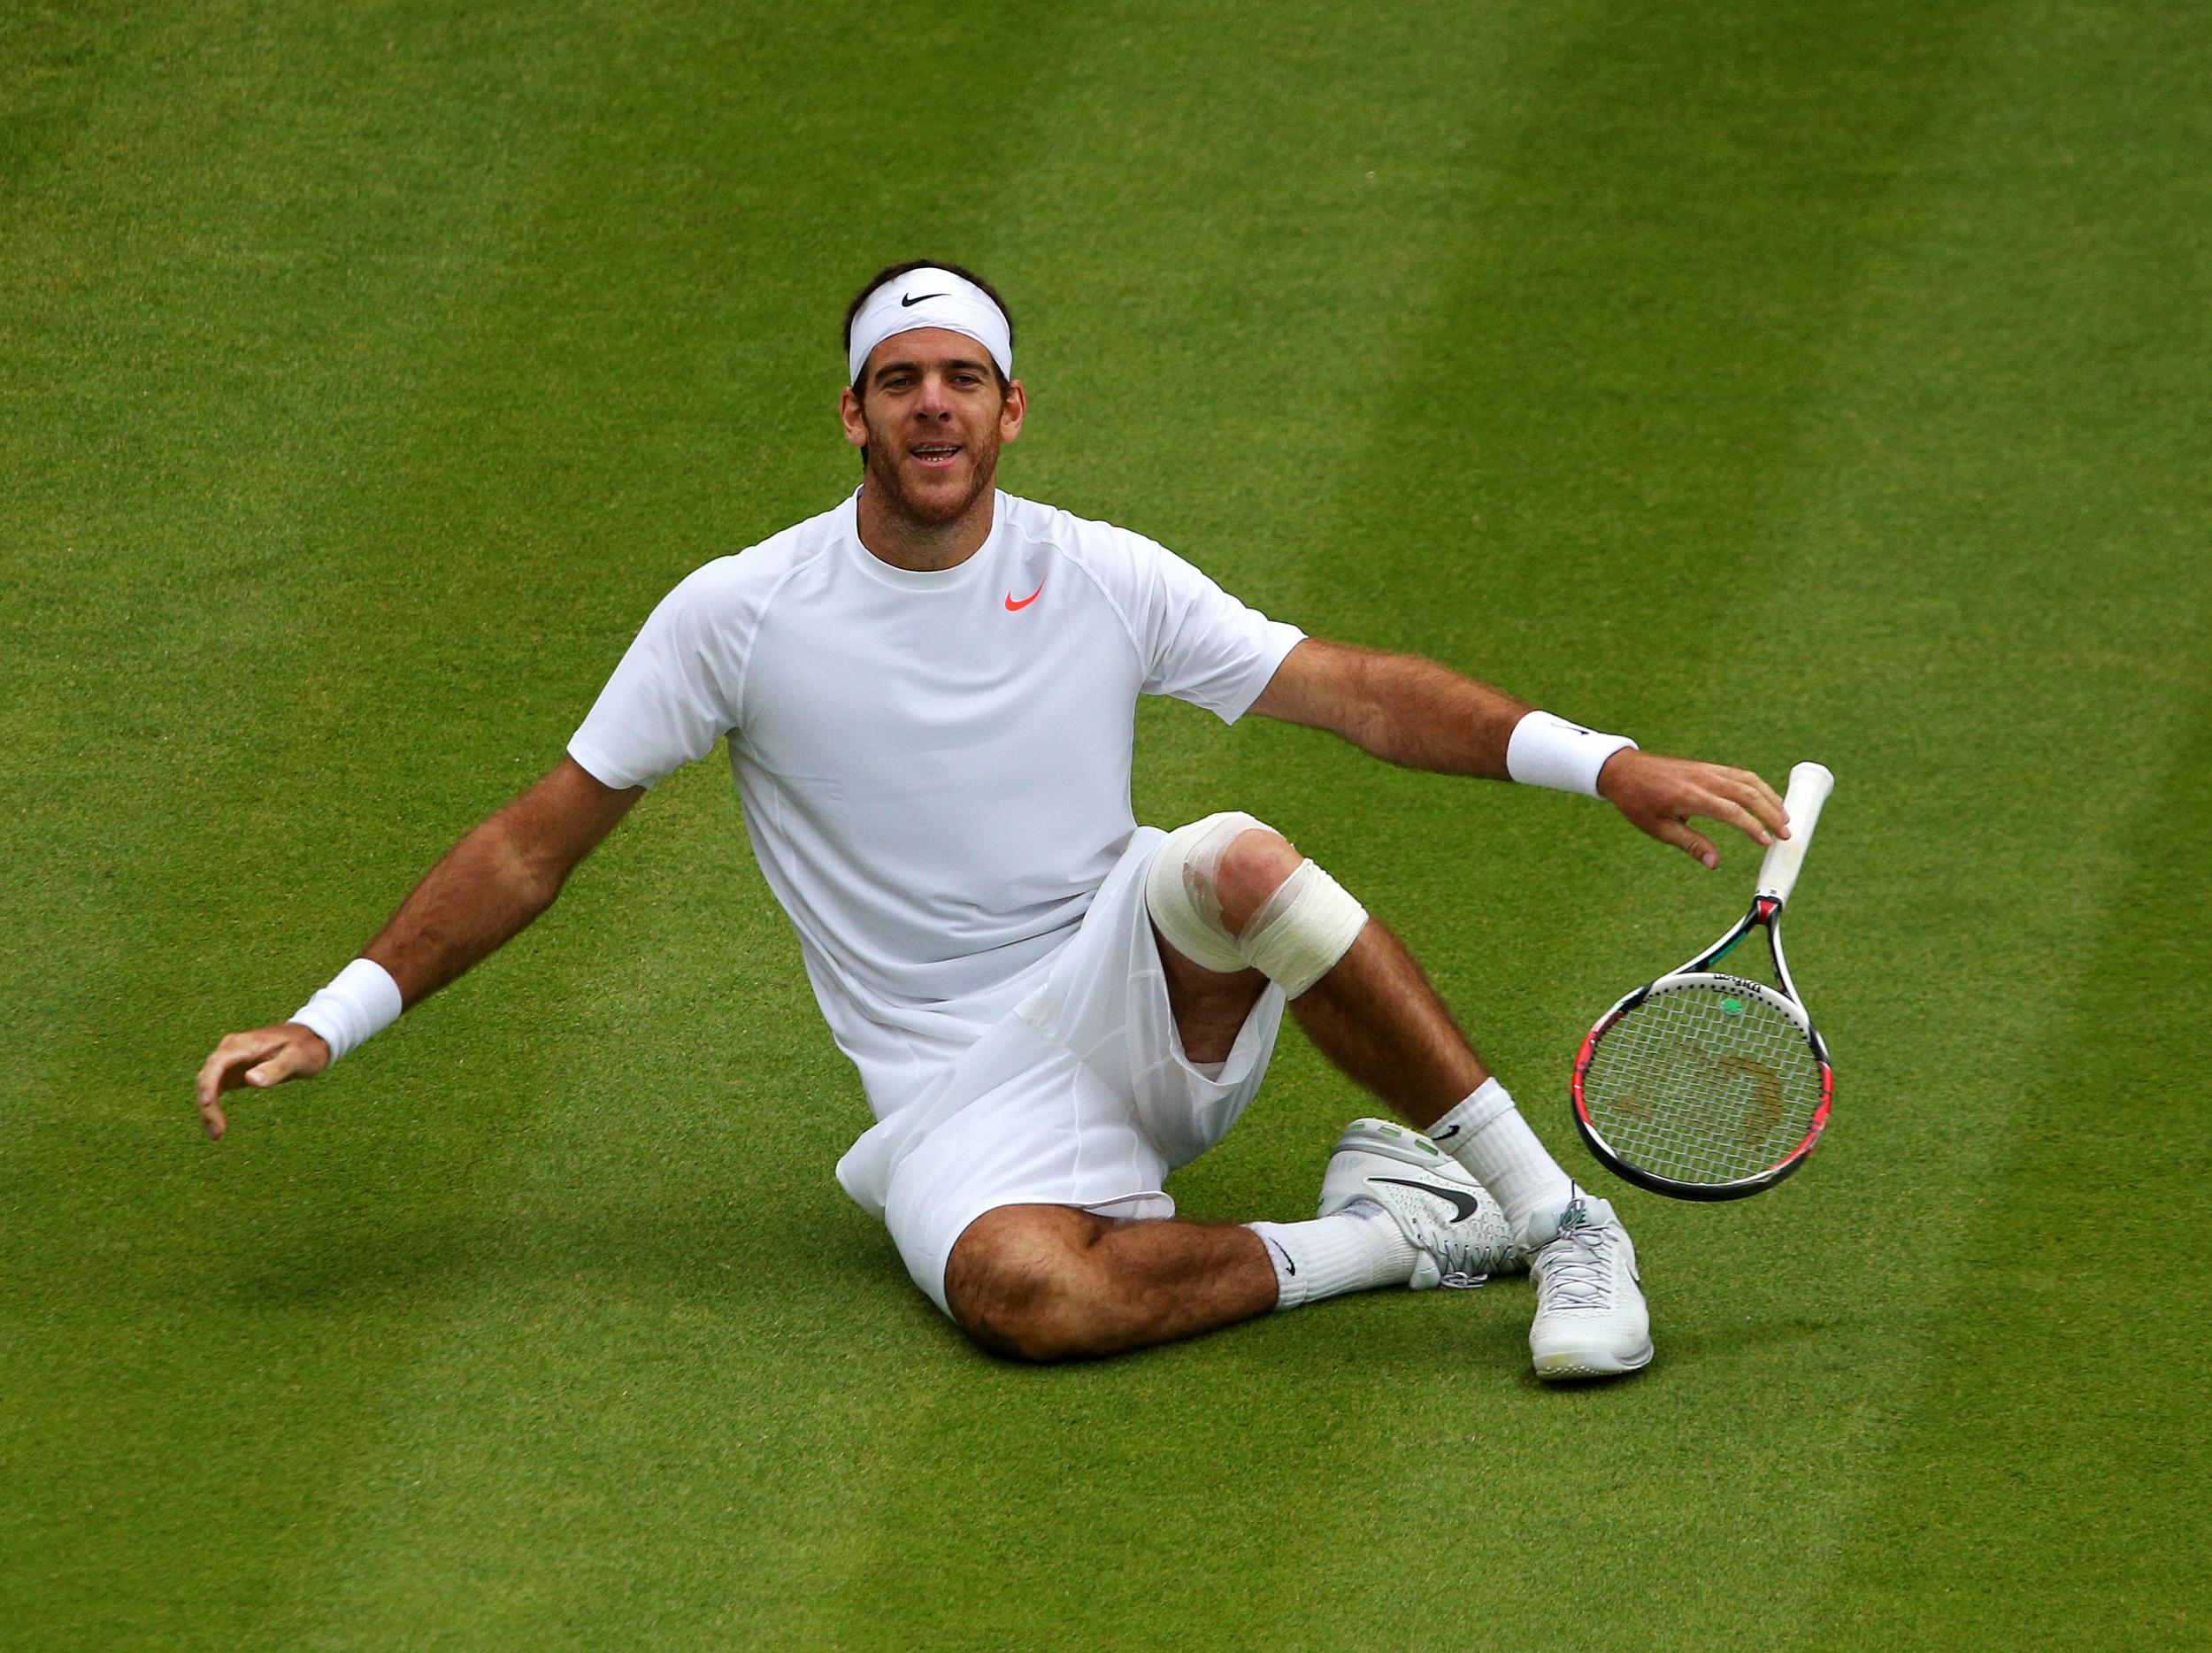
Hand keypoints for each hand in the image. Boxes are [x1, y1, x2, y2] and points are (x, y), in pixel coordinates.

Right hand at [194, 1023, 330, 1139]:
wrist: (310, 1039)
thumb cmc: (305, 1048)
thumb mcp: (297, 1058)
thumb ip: (276, 1068)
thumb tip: (251, 1080)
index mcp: (244, 1044)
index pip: (217, 1063)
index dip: (208, 1084)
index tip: (207, 1104)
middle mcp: (231, 1049)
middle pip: (207, 1076)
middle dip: (207, 1105)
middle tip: (217, 1133)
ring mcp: (230, 1060)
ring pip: (208, 1084)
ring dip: (207, 1109)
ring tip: (216, 1134)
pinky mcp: (232, 1070)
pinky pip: (215, 1087)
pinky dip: (212, 1105)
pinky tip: (216, 1123)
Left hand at [1597, 750, 1788, 868]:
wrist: (1624, 771)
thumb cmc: (1639, 802)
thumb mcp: (1660, 829)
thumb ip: (1691, 844)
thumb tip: (1715, 863)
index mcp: (1691, 796)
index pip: (1731, 811)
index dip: (1752, 826)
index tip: (1766, 842)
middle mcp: (1704, 779)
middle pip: (1748, 793)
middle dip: (1771, 813)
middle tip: (1786, 834)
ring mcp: (1707, 770)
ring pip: (1749, 780)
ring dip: (1770, 798)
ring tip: (1784, 818)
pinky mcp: (1708, 767)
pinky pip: (1740, 775)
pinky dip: (1758, 787)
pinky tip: (1766, 800)